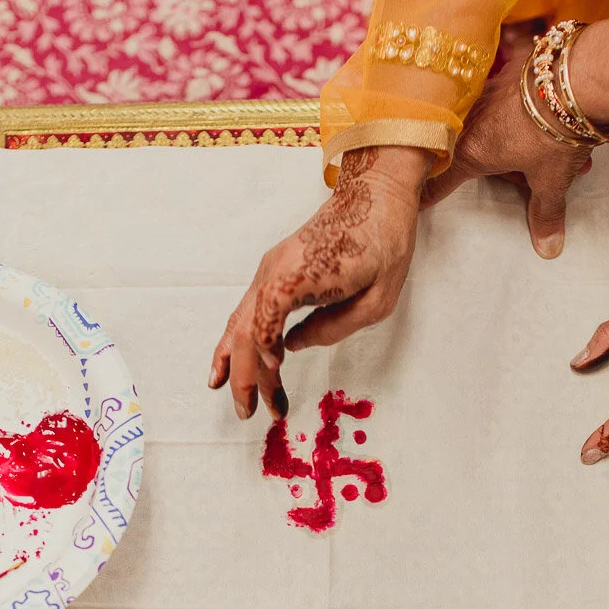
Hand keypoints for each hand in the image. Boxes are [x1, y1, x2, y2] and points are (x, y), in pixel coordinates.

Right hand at [209, 147, 429, 418]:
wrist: (376, 195)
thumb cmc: (382, 243)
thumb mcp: (375, 299)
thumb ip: (332, 328)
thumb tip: (292, 346)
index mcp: (294, 277)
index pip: (262, 328)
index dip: (261, 361)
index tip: (275, 384)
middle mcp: (272, 272)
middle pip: (245, 331)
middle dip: (245, 376)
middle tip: (252, 414)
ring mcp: (269, 269)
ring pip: (240, 321)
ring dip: (233, 361)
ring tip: (225, 393)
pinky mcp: (275, 270)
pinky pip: (248, 310)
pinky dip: (237, 338)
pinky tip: (228, 360)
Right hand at [420, 52, 595, 258]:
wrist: (577, 79)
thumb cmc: (554, 133)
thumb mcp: (551, 180)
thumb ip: (545, 213)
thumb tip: (548, 249)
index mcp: (472, 152)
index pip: (441, 179)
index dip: (429, 192)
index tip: (414, 198)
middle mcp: (472, 120)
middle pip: (476, 152)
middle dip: (509, 170)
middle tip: (536, 179)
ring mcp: (489, 92)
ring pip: (495, 125)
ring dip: (525, 143)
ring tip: (566, 153)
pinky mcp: (509, 71)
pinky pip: (510, 98)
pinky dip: (528, 112)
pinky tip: (551, 115)